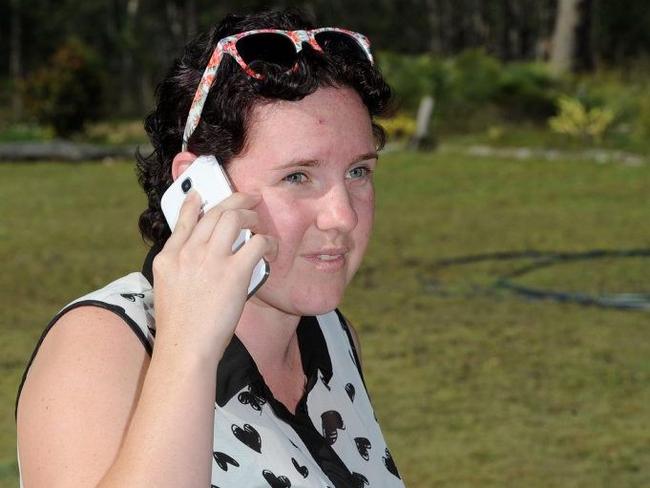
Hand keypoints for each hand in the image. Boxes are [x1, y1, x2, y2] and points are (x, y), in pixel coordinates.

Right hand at [151, 190, 277, 362]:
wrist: (185, 348)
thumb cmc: (180, 329)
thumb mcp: (168, 291)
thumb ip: (180, 270)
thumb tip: (200, 261)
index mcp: (169, 258)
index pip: (183, 221)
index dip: (193, 204)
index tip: (200, 195)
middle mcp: (188, 252)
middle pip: (214, 213)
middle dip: (234, 200)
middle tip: (248, 198)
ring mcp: (210, 259)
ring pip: (235, 218)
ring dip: (251, 215)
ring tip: (259, 221)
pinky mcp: (234, 272)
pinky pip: (257, 243)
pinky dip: (268, 242)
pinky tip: (271, 248)